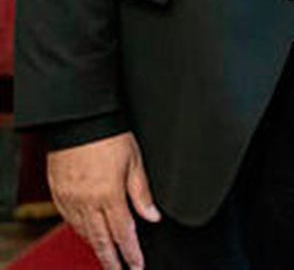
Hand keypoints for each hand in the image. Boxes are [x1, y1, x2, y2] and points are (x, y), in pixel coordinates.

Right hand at [47, 133, 160, 269]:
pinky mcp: (59, 194)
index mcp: (109, 194)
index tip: (137, 266)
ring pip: (84, 232)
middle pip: (101, 240)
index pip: (123, 233)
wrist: (78, 120)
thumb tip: (153, 216)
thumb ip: (142, 193)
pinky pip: (70, 221)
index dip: (131, 252)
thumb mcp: (135, 162)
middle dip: (112, 259)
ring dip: (97, 246)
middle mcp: (87, 202)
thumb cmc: (110, 136)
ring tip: (108, 256)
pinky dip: (82, 231)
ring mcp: (70, 199)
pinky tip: (89, 234)